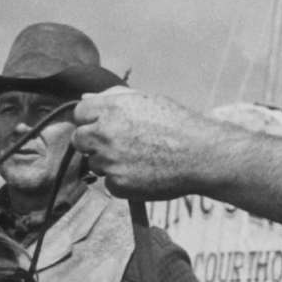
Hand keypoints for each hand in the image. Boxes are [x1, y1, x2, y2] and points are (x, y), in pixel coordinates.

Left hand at [72, 89, 222, 199]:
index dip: (91, 120)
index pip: (79, 113)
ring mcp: (110, 161)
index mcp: (111, 109)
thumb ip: (113, 97)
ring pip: (95, 164)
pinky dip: (123, 182)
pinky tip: (144, 174)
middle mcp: (105, 133)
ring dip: (109, 163)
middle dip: (94, 142)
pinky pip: (109, 184)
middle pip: (80, 140)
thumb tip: (86, 97)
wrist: (201, 155)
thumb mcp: (147, 101)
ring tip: (139, 159)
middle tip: (119, 146)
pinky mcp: (118, 185)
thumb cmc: (178, 124)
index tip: (105, 126)